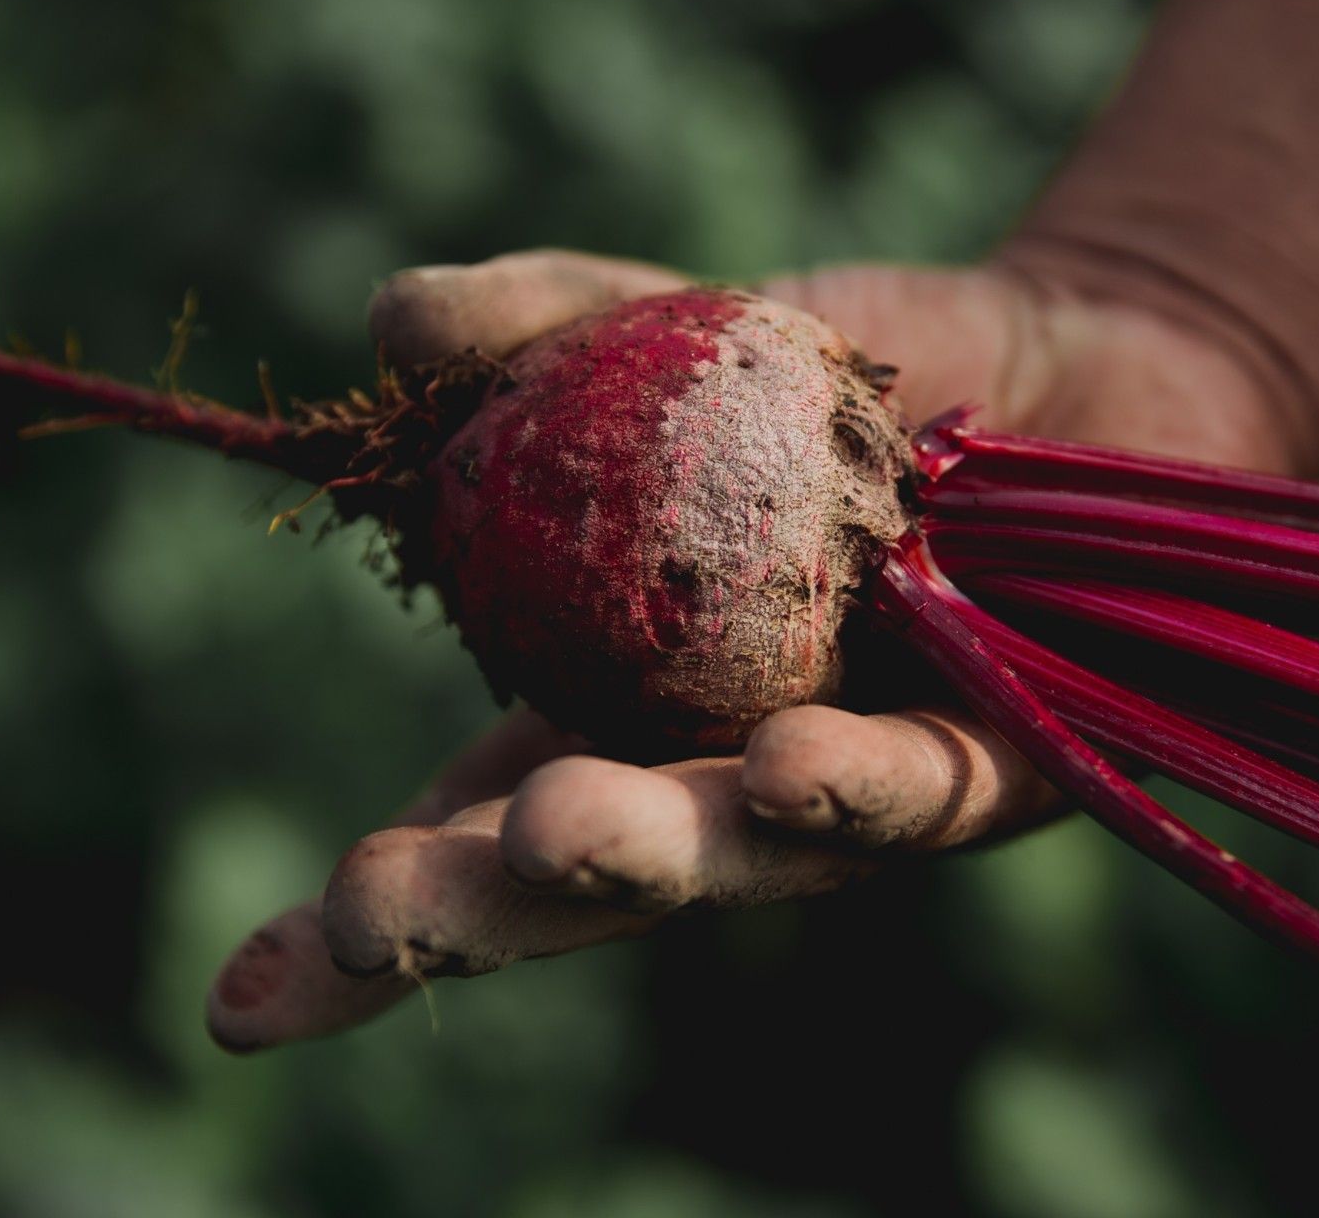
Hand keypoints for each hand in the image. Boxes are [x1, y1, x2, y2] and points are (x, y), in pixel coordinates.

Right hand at [206, 249, 1284, 1051]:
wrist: (1080, 364)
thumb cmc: (861, 378)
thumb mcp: (684, 327)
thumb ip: (549, 321)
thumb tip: (394, 318)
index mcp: (620, 706)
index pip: (471, 827)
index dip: (366, 921)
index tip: (238, 1001)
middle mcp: (724, 777)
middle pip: (589, 878)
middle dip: (479, 908)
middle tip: (382, 915)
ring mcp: (860, 791)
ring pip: (747, 856)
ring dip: (656, 849)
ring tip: (569, 832)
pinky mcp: (1007, 775)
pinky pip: (925, 794)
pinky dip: (855, 784)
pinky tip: (790, 767)